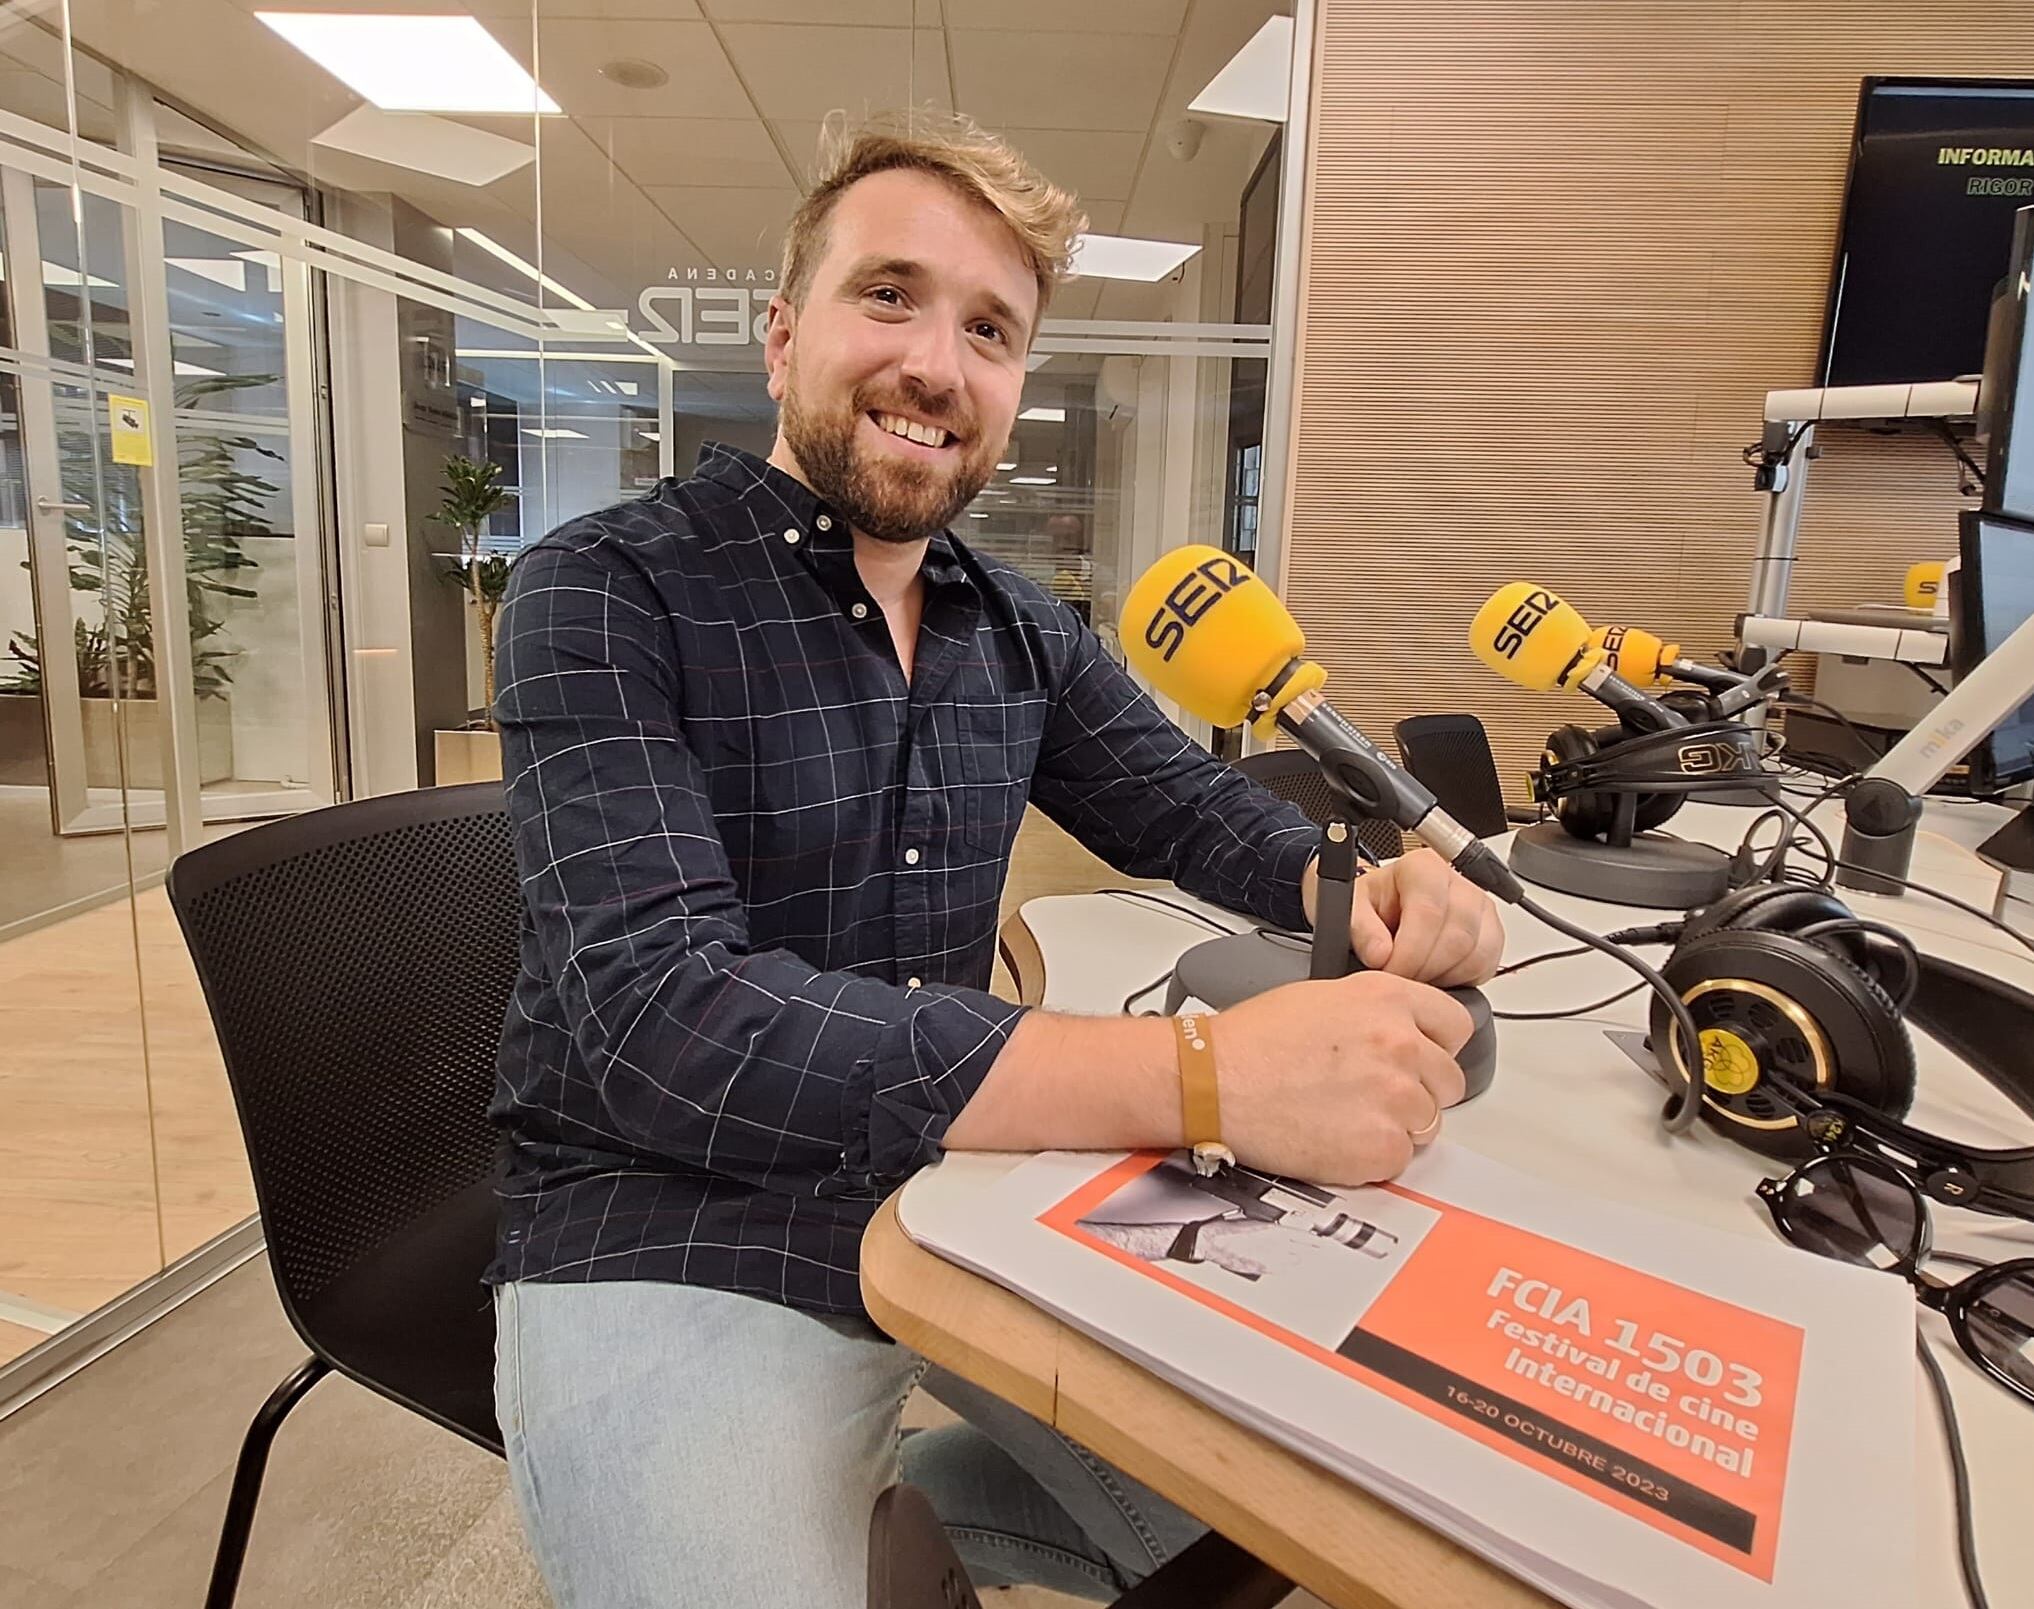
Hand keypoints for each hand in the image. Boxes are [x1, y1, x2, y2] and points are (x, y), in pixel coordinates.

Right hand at [1212, 971, 1471, 1184]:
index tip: (1421, 1058)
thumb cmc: (1250, 1041)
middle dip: (1417, 1090)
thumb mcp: (1323, 996)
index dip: (1434, 1045)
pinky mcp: (1380, 1146)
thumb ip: (1376, 1012)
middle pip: (1449, 1080)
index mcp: (1387, 998)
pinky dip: (1373, 1157)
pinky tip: (1336, 1137)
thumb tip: (1404, 1034)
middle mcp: (1401, 1043)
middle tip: (1370, 1094)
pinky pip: (1401, 1159)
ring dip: (1395, 1124)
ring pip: (1428, 1123)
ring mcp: (1395, 1097)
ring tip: (1344, 1115)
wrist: (1210, 1081)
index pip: (1456, 1025)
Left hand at [1306, 847, 1504, 986]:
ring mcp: (1479, 907)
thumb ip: (1359, 927)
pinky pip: (1487, 965)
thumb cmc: (1368, 906)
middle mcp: (1457, 882)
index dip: (1409, 951)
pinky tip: (1435, 975)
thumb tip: (1379, 952)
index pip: (1429, 912)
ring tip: (1415, 976)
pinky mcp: (1491, 932)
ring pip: (1476, 953)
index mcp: (1422, 868)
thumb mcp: (1349, 909)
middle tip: (1400, 979)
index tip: (1388, 969)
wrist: (1381, 911)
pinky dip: (1462, 979)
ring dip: (1443, 976)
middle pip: (1457, 936)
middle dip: (1425, 968)